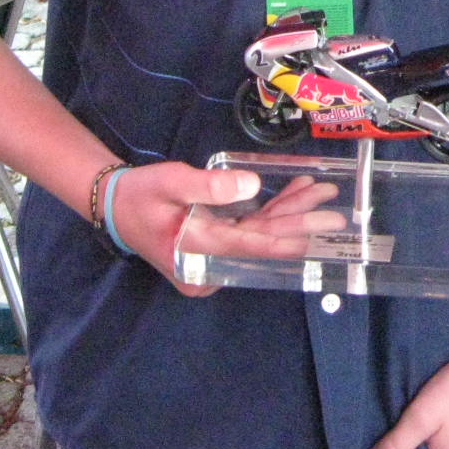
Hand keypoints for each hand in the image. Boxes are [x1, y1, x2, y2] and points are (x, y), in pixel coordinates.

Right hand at [111, 162, 344, 295]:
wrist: (115, 206)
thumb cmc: (142, 193)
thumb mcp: (172, 182)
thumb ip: (210, 187)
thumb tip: (251, 187)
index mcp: (197, 251)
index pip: (250, 246)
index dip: (287, 237)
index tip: (318, 229)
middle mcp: (209, 266)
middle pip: (260, 242)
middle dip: (298, 221)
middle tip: (333, 208)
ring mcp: (212, 261)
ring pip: (258, 237)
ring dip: (289, 215)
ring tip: (319, 194)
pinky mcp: (215, 249)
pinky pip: (248, 233)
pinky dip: (271, 215)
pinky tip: (293, 197)